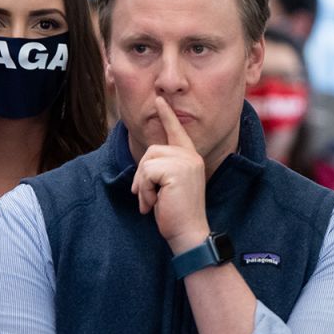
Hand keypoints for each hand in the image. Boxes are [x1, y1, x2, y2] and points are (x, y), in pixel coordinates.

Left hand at [131, 97, 209, 251]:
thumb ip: (162, 170)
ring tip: (154, 201)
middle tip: (149, 198)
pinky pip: (147, 172)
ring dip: (143, 185)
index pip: (177, 132)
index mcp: (191, 158)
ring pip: (147, 161)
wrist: (188, 232)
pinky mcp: (177, 171)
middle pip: (152, 150)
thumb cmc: (177, 213)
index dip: (167, 116)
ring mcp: (186, 162)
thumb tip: (146, 164)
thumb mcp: (169, 186)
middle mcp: (191, 156)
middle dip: (142, 175)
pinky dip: (146, 190)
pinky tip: (156, 203)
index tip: (160, 100)